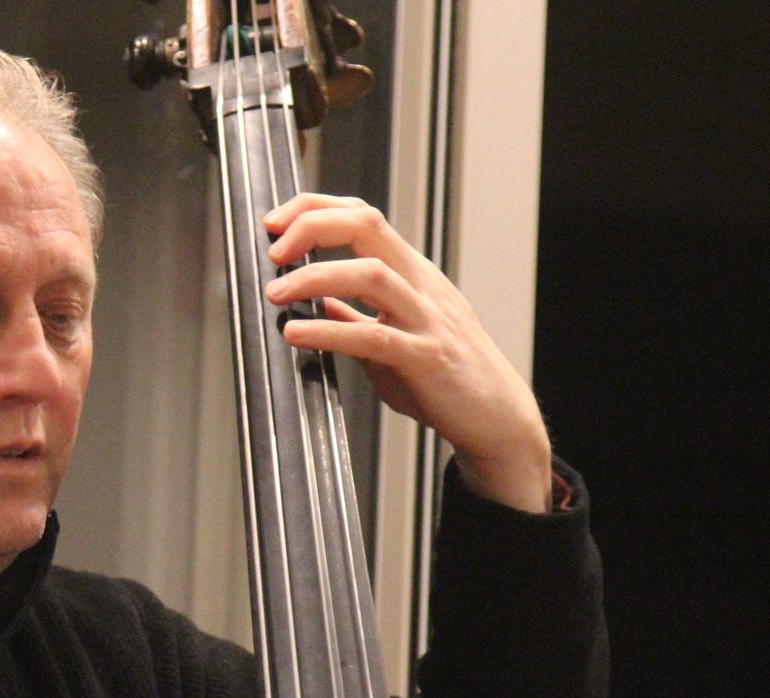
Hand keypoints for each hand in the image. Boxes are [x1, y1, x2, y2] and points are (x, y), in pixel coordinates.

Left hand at [262, 195, 551, 512]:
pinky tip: (297, 334)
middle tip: (274, 251)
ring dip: (314, 276)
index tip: (276, 222)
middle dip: (312, 226)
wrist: (496, 416)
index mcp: (411, 273)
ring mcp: (426, 318)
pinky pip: (373, 336)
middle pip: (367, 226)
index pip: (362, 216)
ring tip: (277, 294)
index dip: (315, 209)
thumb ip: (357, 315)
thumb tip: (319, 300)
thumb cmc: (447, 376)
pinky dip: (328, 330)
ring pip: (370, 273)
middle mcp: (420, 285)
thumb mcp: (395, 336)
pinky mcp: (426, 357)